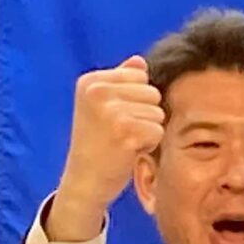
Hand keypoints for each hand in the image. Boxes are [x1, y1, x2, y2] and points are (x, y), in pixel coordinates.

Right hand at [45, 55, 162, 239]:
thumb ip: (120, 81)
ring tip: (123, 141)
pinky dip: (149, 144)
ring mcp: (111, 111)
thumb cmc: (96, 143)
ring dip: (147, 130)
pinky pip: (159, 130)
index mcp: (90, 81)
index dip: (135, 99)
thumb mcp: (101, 106)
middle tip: (120, 132)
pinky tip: (128, 151)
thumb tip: (140, 61)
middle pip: (152, 92)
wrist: (84, 182)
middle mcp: (97, 92)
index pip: (140, 75)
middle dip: (143, 114)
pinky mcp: (126, 132)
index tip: (113, 118)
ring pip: (157, 112)